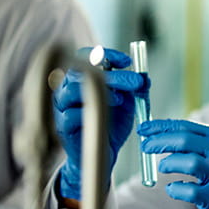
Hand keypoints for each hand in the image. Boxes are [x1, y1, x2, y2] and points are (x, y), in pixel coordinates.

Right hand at [54, 46, 147, 200]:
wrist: (104, 153)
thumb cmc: (111, 125)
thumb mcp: (129, 105)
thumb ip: (135, 90)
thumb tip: (145, 77)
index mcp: (83, 80)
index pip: (87, 57)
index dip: (106, 55)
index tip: (127, 61)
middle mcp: (68, 89)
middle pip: (82, 71)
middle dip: (112, 75)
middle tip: (135, 82)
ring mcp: (63, 107)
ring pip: (71, 89)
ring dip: (100, 91)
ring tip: (121, 99)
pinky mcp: (63, 126)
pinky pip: (70, 114)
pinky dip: (89, 111)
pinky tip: (105, 115)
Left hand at [138, 119, 208, 208]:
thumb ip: (197, 145)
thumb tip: (161, 135)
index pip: (187, 127)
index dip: (161, 127)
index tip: (144, 129)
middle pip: (185, 141)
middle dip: (159, 142)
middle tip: (145, 147)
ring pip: (188, 162)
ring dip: (169, 164)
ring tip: (163, 168)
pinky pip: (187, 190)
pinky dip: (175, 189)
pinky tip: (174, 189)